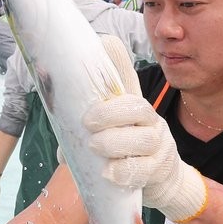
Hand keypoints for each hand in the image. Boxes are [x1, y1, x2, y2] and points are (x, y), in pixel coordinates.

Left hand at [83, 36, 207, 221]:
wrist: (162, 181)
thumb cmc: (125, 155)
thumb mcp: (108, 137)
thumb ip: (85, 133)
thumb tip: (60, 133)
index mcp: (132, 108)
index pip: (128, 80)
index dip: (118, 60)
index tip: (104, 42)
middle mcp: (149, 121)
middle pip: (138, 108)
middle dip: (112, 113)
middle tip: (88, 123)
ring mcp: (159, 144)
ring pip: (144, 138)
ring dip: (117, 141)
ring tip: (95, 147)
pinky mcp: (162, 169)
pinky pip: (147, 168)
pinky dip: (126, 170)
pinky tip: (110, 173)